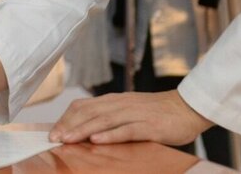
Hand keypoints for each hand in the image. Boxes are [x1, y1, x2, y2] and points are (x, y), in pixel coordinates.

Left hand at [48, 90, 212, 146]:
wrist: (187, 107)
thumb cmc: (157, 112)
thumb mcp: (129, 110)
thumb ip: (110, 117)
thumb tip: (86, 131)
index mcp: (114, 100)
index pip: (83, 106)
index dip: (67, 118)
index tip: (53, 131)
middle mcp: (121, 104)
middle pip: (89, 112)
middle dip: (69, 125)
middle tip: (53, 138)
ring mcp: (135, 113)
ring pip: (104, 120)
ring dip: (84, 130)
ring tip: (68, 139)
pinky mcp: (149, 125)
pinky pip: (127, 130)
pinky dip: (111, 135)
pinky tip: (97, 140)